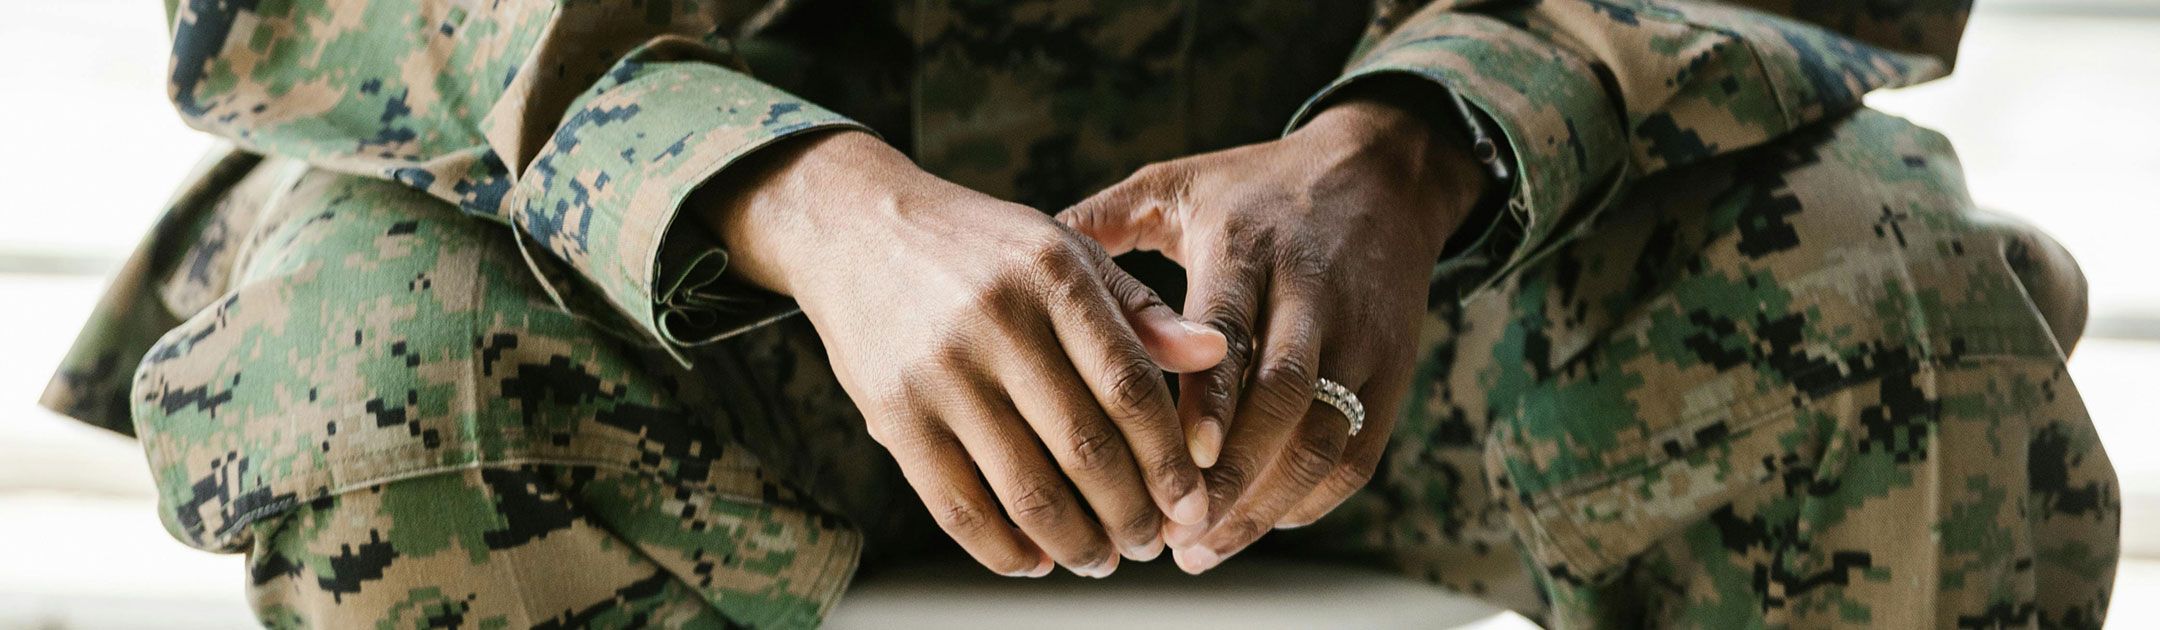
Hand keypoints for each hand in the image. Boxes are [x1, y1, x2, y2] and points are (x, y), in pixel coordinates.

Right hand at [699, 131, 1228, 576]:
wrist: (853, 228)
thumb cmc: (980, 247)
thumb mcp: (1064, 251)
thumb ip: (1140, 310)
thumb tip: (1215, 354)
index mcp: (1053, 276)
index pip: (1129, 388)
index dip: (1169, 460)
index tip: (1192, 505)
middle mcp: (996, 323)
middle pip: (1085, 448)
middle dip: (1130, 514)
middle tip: (1152, 543)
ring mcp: (939, 372)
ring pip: (1025, 490)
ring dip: (1075, 543)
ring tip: (1101, 560)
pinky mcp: (891, 413)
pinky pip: (956, 506)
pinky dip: (1003, 550)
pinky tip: (1036, 559)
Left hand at [1057, 94, 1485, 572]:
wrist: (1384, 175)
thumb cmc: (1257, 186)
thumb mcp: (1179, 184)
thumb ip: (1103, 223)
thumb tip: (1021, 259)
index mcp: (1248, 246)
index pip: (1231, 331)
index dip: (1207, 400)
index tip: (1175, 459)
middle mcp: (1313, 294)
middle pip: (1283, 397)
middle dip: (1231, 474)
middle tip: (1173, 529)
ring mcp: (1361, 338)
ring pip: (1324, 437)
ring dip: (1265, 503)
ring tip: (1202, 547)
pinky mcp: (1394, 372)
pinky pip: (1356, 454)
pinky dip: (1307, 500)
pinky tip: (1254, 524)